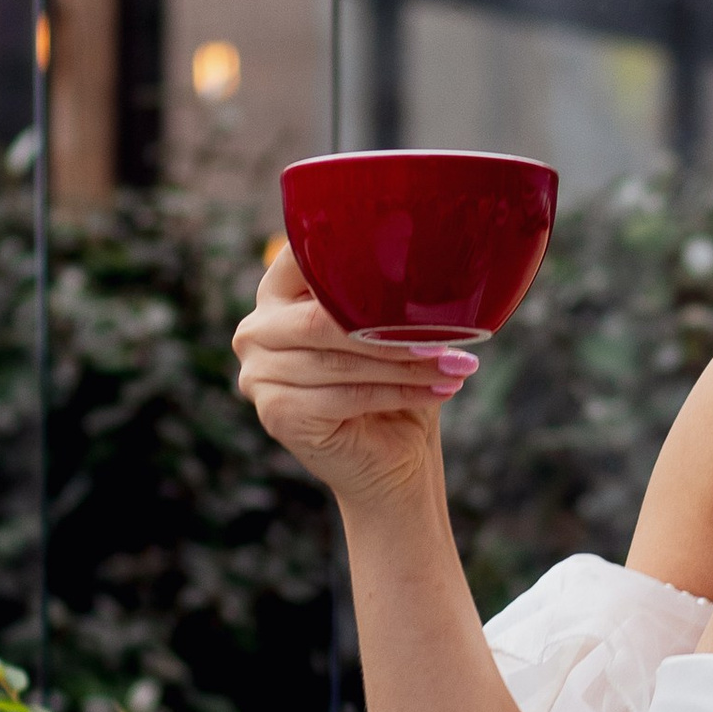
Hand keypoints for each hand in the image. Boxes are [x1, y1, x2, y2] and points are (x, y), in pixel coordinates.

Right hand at [232, 246, 477, 517]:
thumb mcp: (389, 324)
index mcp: (278, 291)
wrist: (391, 454)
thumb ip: (385, 289)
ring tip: (456, 365)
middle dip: (389, 327)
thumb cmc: (395, 377)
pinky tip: (438, 390)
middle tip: (449, 334)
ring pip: (340, 361)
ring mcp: (258, 373)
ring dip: (405, 364)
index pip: (305, 256)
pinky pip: (346, 396)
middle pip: (321, 319)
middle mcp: (257, 329)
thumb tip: (428, 258)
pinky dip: (399, 392)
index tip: (412, 262)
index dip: (354, 258)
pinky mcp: (276, 413)